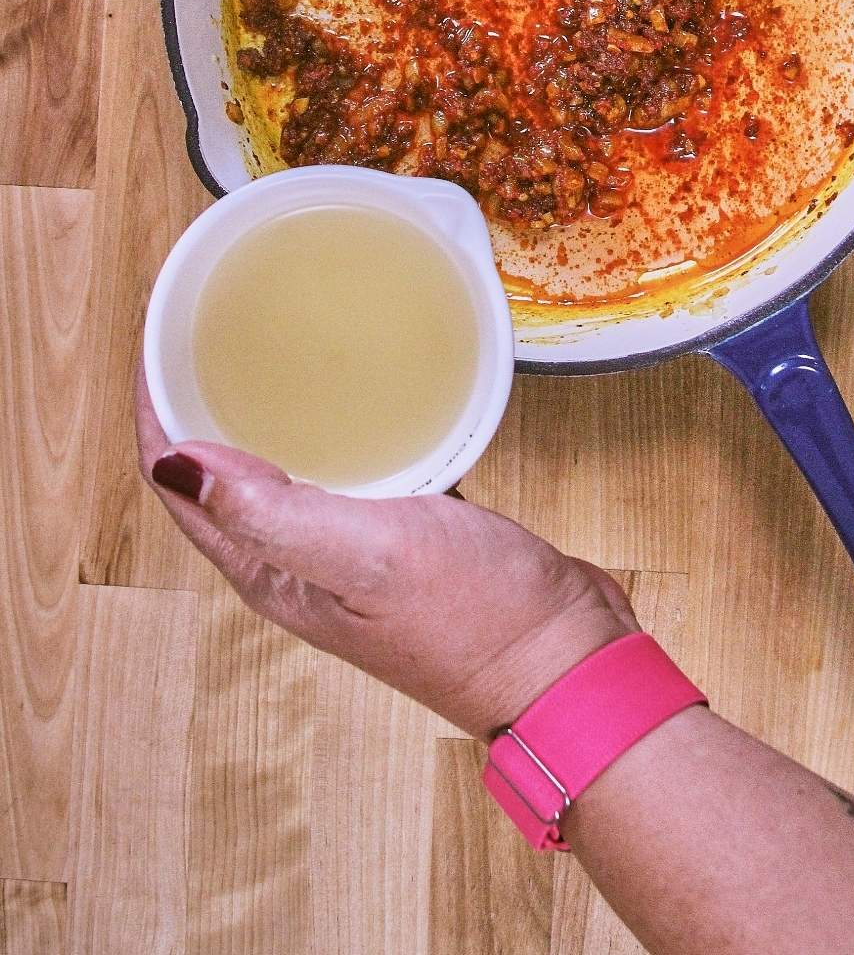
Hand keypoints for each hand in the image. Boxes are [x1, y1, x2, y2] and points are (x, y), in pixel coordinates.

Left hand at [135, 366, 637, 736]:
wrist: (566, 663)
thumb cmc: (475, 620)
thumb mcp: (367, 555)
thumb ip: (272, 512)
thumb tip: (173, 463)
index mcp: (269, 571)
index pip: (177, 483)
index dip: (156, 408)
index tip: (157, 331)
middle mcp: (296, 564)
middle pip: (216, 475)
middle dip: (195, 401)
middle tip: (201, 320)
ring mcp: (348, 551)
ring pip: (278, 469)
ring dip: (257, 411)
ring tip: (260, 342)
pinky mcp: (401, 533)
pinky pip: (343, 467)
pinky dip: (331, 424)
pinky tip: (357, 394)